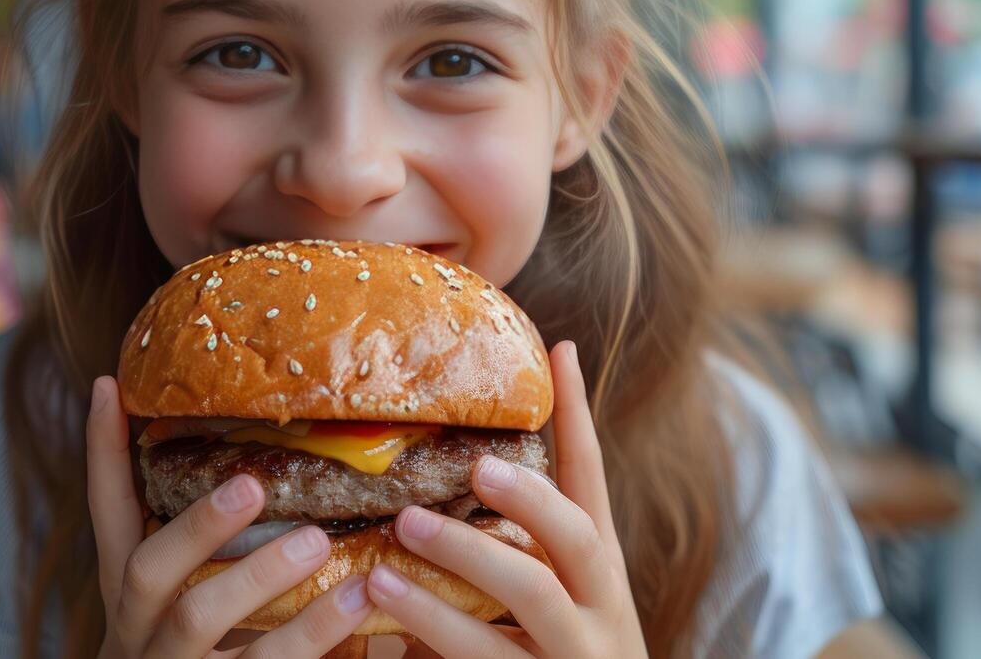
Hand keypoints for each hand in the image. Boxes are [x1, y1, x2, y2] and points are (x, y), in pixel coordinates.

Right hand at [88, 375, 373, 657]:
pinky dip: (313, 638)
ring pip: (198, 622)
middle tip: (252, 484)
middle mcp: (140, 632)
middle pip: (149, 570)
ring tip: (319, 543)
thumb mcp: (199, 603)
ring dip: (258, 577)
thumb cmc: (213, 658)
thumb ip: (219, 552)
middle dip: (197, 525)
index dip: (101, 452)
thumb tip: (271, 462)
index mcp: (131, 594)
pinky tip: (360, 608)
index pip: (107, 513)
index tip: (107, 385)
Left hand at [365, 341, 646, 657]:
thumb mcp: (536, 609)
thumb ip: (503, 557)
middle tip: (476, 467)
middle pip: (580, 538)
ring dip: (466, 562)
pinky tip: (381, 621)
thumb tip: (425, 491)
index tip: (562, 350)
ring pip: (531, 603)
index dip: (580, 418)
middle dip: (531, 497)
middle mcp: (599, 613)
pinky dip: (432, 638)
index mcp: (597, 578)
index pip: (592, 485)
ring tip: (399, 539)